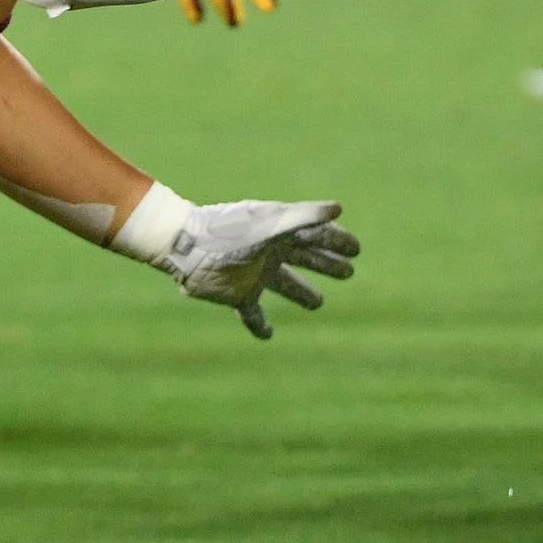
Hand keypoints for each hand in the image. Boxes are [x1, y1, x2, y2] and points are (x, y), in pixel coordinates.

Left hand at [152, 199, 359, 338]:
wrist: (186, 246)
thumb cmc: (228, 231)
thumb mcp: (269, 224)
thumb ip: (303, 217)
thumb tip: (338, 208)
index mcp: (279, 231)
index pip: (315, 235)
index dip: (337, 241)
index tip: (357, 249)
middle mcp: (270, 252)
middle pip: (306, 259)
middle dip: (328, 265)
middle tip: (349, 272)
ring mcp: (255, 274)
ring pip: (286, 285)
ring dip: (302, 293)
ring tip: (318, 302)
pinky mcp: (238, 295)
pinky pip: (253, 314)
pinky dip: (260, 326)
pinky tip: (269, 334)